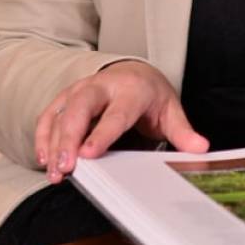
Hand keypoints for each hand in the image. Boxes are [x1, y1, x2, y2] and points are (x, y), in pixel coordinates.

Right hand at [34, 60, 208, 181]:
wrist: (134, 71)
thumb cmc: (150, 95)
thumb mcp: (170, 110)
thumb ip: (182, 132)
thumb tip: (201, 148)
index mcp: (132, 90)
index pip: (116, 113)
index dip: (101, 134)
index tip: (88, 154)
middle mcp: (102, 86)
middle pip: (81, 108)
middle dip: (69, 137)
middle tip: (64, 167)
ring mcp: (81, 90)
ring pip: (61, 112)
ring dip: (53, 143)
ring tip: (53, 173)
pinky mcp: (66, 98)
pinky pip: (49, 115)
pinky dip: (43, 136)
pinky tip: (44, 159)